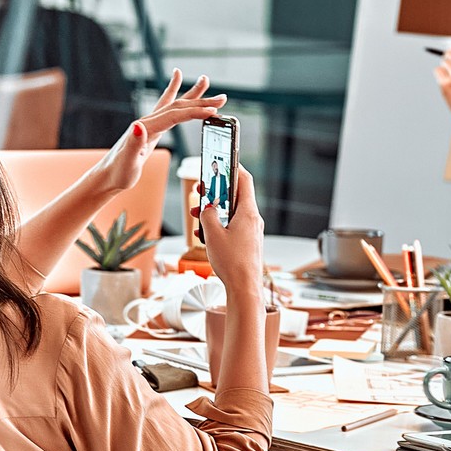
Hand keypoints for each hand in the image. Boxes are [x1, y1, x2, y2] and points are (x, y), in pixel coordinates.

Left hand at [90, 69, 225, 197]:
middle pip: (179, 106)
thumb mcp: (127, 162)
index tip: (213, 111)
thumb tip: (139, 125)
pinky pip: (166, 107)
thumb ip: (133, 144)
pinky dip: (174, 93)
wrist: (107, 176)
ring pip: (175, 104)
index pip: (175, 116)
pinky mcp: (151, 128)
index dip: (195, 113)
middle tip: (223, 97)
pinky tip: (177, 82)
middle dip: (201, 101)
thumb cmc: (118, 173)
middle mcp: (148, 121)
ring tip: (206, 80)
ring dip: (192, 94)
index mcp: (145, 128)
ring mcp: (149, 123)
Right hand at [199, 165, 264, 298]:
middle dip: (216, 193)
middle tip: (202, 191)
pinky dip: (219, 226)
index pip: (244, 180)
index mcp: (248, 212)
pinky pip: (232, 227)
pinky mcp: (248, 243)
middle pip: (235, 196)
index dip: (233, 167)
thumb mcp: (212, 234)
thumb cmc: (233, 263)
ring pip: (231, 213)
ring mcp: (251, 232)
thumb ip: (207, 216)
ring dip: (214, 212)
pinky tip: (205, 234)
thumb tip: (207, 209)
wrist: (244, 289)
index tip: (222, 161)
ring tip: (198, 216)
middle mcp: (253, 220)